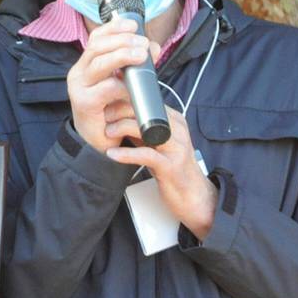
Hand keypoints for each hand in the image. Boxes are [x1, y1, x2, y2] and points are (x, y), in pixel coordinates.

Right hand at [67, 17, 157, 153]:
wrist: (98, 142)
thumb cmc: (111, 111)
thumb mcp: (122, 84)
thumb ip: (133, 66)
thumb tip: (152, 47)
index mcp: (87, 64)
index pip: (96, 38)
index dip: (114, 28)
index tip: (134, 24)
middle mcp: (79, 73)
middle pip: (97, 47)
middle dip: (123, 41)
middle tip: (144, 44)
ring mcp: (79, 88)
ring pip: (99, 64)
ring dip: (122, 56)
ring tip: (141, 55)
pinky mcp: (84, 104)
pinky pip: (105, 88)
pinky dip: (122, 85)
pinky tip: (132, 87)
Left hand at [104, 106, 217, 239]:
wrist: (193, 196)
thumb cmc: (172, 168)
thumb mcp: (156, 144)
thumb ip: (141, 129)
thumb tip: (117, 115)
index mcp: (175, 121)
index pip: (148, 102)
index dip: (125, 101)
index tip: (108, 105)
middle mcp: (178, 130)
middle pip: (146, 112)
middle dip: (120, 111)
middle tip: (104, 116)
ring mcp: (176, 148)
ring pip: (145, 129)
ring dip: (122, 128)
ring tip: (107, 132)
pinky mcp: (171, 166)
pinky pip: (146, 155)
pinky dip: (126, 154)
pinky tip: (112, 153)